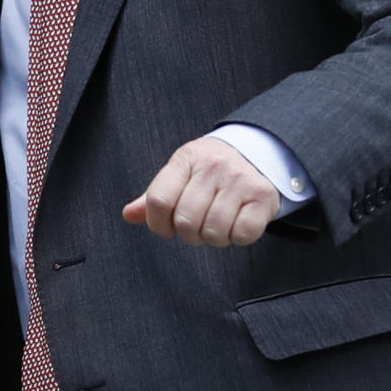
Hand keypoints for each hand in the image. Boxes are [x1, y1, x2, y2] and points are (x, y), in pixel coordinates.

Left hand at [122, 137, 280, 246]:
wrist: (256, 152)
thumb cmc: (210, 170)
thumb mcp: (180, 174)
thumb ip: (154, 197)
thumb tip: (128, 215)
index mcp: (186, 158)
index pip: (158, 200)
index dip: (157, 224)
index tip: (165, 228)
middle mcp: (213, 166)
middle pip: (185, 221)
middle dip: (188, 234)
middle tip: (197, 226)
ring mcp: (239, 180)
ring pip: (213, 231)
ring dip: (213, 238)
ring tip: (216, 224)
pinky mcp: (262, 196)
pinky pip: (242, 234)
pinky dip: (237, 237)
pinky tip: (236, 223)